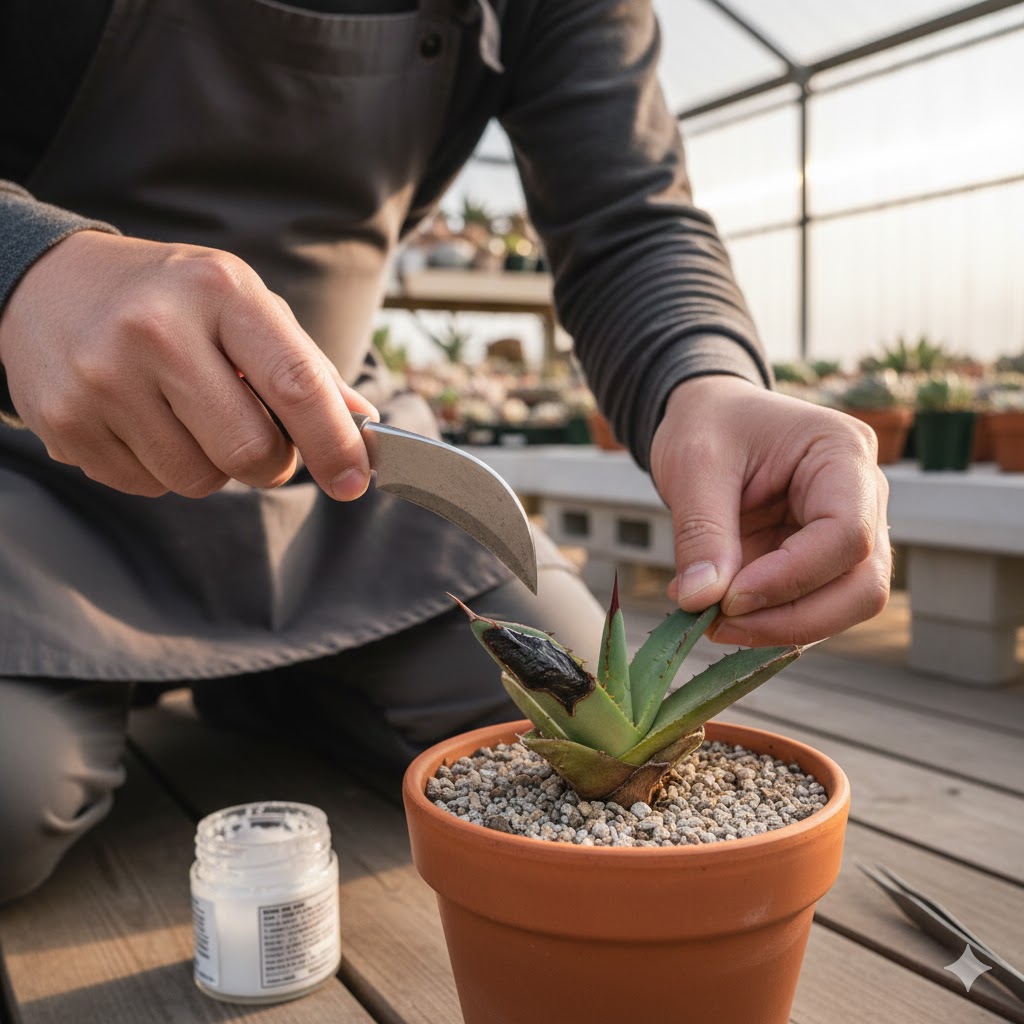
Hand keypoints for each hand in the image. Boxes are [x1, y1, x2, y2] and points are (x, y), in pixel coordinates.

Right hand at [0, 231, 377, 499]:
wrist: (46, 284)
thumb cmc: (168, 297)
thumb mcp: (241, 303)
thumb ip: (304, 364)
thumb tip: (362, 423)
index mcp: (218, 291)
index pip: (295, 383)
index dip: (335, 443)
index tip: (355, 480)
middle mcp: (155, 330)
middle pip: (249, 450)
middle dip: (271, 463)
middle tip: (260, 440)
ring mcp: (103, 378)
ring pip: (199, 480)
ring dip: (212, 465)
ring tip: (187, 414)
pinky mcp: (66, 422)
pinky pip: (148, 487)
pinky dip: (162, 469)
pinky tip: (143, 420)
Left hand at [649, 375, 890, 645]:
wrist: (709, 419)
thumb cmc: (709, 424)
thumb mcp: (693, 464)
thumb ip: (701, 532)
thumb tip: (701, 600)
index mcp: (843, 453)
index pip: (847, 534)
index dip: (791, 577)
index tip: (728, 598)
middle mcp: (863, 497)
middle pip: (862, 585)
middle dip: (793, 618)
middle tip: (717, 623)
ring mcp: (848, 534)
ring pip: (843, 606)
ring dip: (778, 627)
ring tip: (708, 619)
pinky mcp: (820, 562)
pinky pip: (810, 607)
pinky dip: (765, 621)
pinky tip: (714, 612)